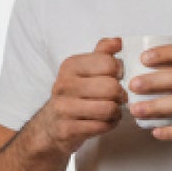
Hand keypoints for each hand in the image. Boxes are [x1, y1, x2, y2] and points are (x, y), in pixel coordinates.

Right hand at [35, 37, 125, 155]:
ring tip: (113, 111)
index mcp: (71, 66)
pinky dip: (110, 125)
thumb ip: (102, 54)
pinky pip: (101, 126)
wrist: (50, 125)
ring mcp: (64, 107)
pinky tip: (106, 122)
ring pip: (108, 108)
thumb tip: (119, 41)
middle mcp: (64, 84)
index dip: (120, 72)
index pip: (108, 63)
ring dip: (117, 112)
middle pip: (111, 87)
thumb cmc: (74, 96)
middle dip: (121, 95)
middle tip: (119, 98)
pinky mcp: (67, 129)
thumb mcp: (84, 70)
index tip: (118, 78)